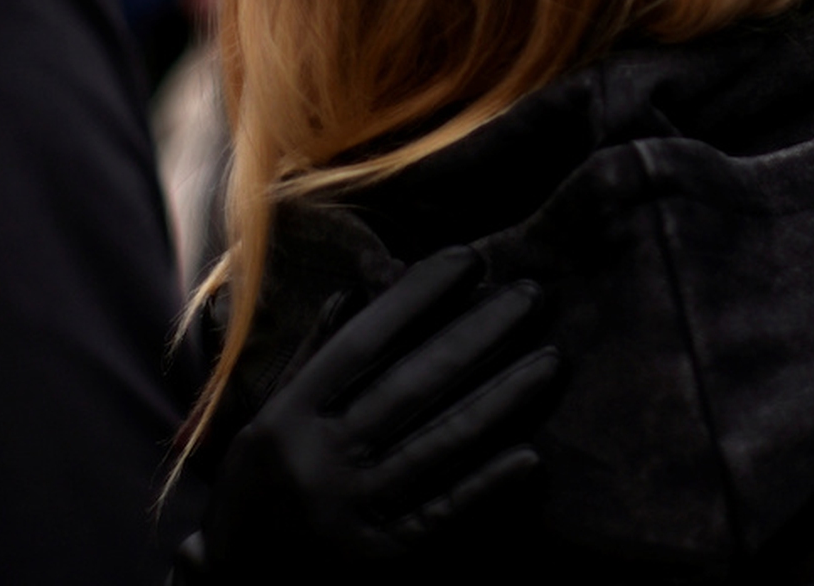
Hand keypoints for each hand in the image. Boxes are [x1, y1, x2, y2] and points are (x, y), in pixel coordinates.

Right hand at [183, 246, 560, 578]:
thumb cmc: (260, 499)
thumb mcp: (264, 425)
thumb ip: (310, 357)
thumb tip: (355, 289)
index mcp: (284, 419)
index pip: (363, 343)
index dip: (417, 297)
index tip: (468, 258)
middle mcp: (314, 462)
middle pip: (410, 385)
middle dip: (478, 334)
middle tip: (534, 295)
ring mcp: (347, 516)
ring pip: (437, 446)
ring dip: (502, 400)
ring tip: (553, 362)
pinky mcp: (377, 566)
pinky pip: (442, 517)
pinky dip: (486, 486)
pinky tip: (531, 456)